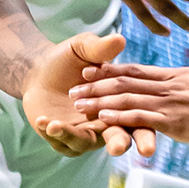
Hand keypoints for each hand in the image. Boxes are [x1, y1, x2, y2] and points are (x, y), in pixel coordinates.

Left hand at [24, 29, 154, 157]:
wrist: (39, 70)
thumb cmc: (69, 60)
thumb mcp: (84, 50)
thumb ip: (100, 49)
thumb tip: (119, 39)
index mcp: (121, 104)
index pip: (138, 118)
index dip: (145, 132)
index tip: (148, 144)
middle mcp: (109, 124)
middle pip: (120, 138)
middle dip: (119, 144)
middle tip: (121, 148)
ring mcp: (87, 134)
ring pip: (86, 143)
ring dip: (73, 136)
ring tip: (58, 125)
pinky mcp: (65, 139)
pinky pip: (63, 141)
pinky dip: (55, 132)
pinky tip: (46, 121)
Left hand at [68, 30, 188, 151]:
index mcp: (181, 76)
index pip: (140, 70)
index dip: (113, 70)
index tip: (93, 69)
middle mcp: (171, 87)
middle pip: (126, 82)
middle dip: (97, 84)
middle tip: (74, 86)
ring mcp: (172, 104)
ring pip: (127, 98)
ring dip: (100, 101)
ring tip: (78, 103)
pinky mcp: (175, 122)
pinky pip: (141, 117)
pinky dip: (119, 116)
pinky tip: (101, 117)